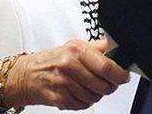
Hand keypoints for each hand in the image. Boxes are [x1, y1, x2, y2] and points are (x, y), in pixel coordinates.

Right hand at [8, 39, 130, 110]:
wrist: (27, 75)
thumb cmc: (53, 60)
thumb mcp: (75, 46)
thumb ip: (98, 48)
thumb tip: (118, 48)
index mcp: (77, 50)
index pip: (107, 66)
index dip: (120, 74)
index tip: (124, 76)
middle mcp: (70, 65)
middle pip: (103, 85)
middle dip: (110, 86)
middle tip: (108, 83)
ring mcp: (64, 82)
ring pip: (95, 97)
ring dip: (96, 94)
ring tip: (88, 86)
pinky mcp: (59, 98)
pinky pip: (82, 105)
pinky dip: (83, 101)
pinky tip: (77, 93)